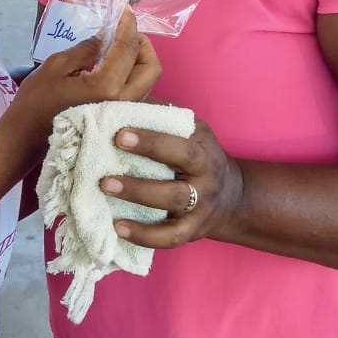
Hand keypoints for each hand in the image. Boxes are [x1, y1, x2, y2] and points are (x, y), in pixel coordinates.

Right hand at [11, 8, 159, 136]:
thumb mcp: (57, 65)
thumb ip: (87, 49)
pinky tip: (116, 66)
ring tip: (121, 47)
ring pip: (148, 81)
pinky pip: (138, 93)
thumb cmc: (36, 101)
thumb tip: (106, 37)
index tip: (126, 10)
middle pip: (151, 67)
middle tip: (125, 31)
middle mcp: (123, 101)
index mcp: (107, 86)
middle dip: (142, 44)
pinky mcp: (119, 120)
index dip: (128, 26)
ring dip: (140, 59)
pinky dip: (134, 75)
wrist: (25, 138)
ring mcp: (124, 114)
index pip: (128, 48)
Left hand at [99, 117, 241, 248]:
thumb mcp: (189, 131)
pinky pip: (169, 237)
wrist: (231, 197)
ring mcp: (200, 206)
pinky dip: (144, 235)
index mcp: (202, 149)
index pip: (180, 145)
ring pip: (171, 203)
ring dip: (137, 197)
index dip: (151, 140)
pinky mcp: (192, 231)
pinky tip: (118, 227)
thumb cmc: (198, 155)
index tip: (119, 134)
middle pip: (177, 178)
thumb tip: (120, 100)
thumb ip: (160, 117)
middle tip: (105, 174)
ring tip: (105, 190)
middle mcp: (205, 178)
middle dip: (142, 175)